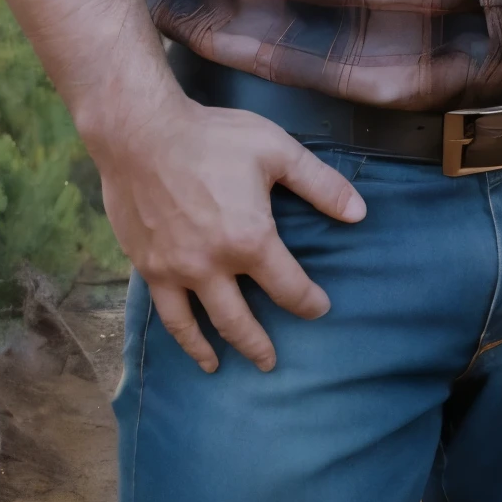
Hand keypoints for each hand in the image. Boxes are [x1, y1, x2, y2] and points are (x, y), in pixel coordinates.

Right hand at [88, 94, 365, 373]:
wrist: (141, 135)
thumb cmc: (214, 138)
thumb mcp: (278, 151)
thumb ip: (321, 185)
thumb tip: (359, 214)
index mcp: (250, 240)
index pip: (289, 286)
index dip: (309, 301)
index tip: (320, 308)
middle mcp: (212, 266)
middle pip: (241, 320)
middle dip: (260, 344)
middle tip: (271, 362)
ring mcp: (175, 271)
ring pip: (199, 325)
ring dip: (216, 349)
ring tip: (223, 367)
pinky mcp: (147, 267)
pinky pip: (165, 312)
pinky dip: (179, 334)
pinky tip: (186, 338)